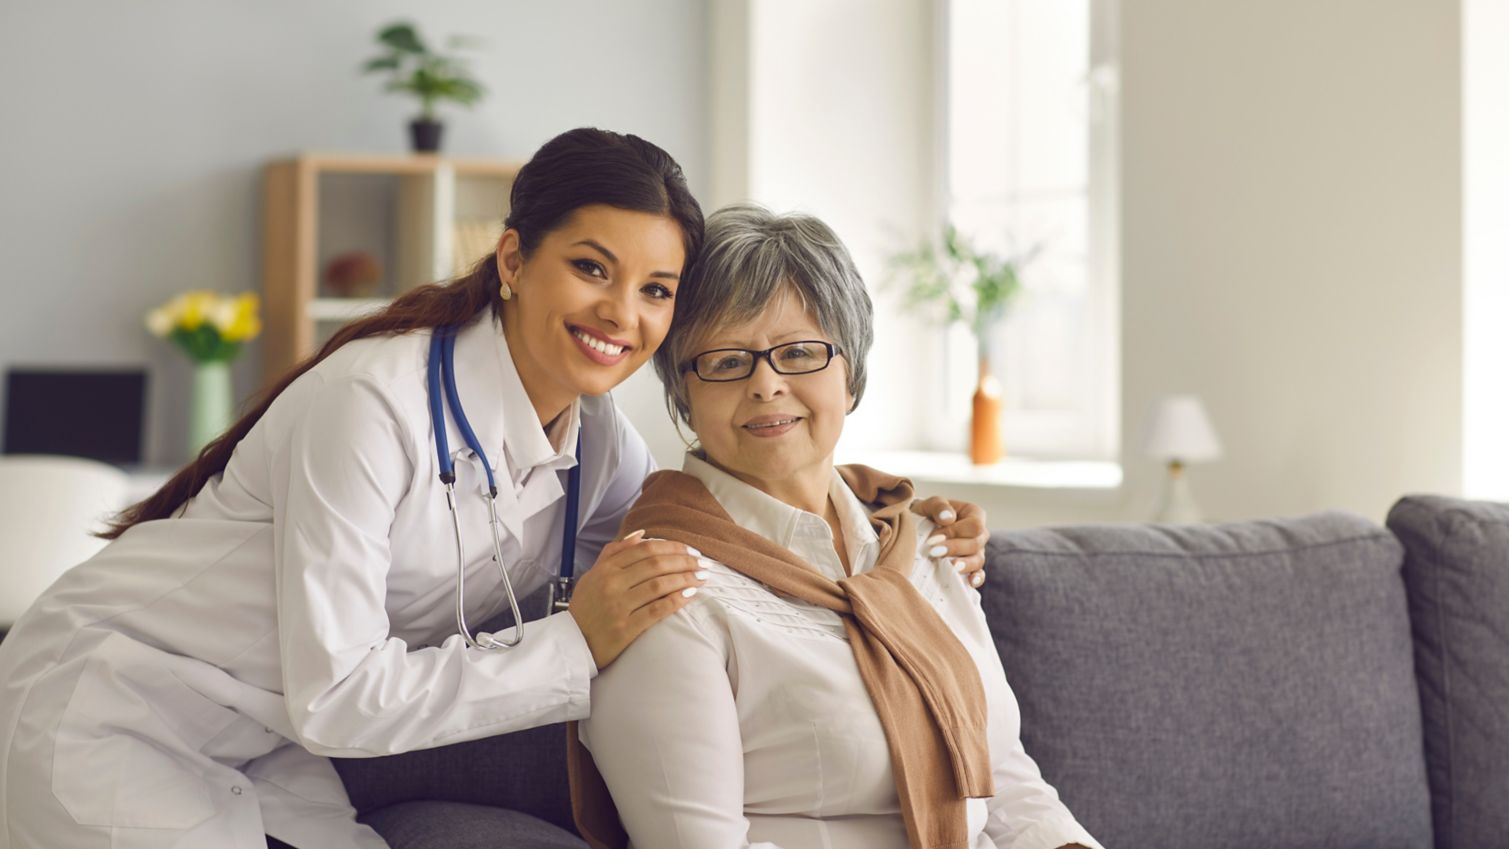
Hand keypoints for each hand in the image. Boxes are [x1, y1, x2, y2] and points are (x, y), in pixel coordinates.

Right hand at [568, 530, 707, 668]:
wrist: (572, 644)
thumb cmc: (585, 609)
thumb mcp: (593, 575)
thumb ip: (614, 553)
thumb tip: (640, 535)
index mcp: (606, 569)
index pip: (646, 549)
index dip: (673, 547)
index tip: (690, 549)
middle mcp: (612, 584)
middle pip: (656, 564)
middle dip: (685, 561)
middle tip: (702, 563)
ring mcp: (618, 606)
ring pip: (660, 585)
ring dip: (686, 578)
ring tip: (702, 577)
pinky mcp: (625, 628)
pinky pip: (657, 610)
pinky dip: (676, 600)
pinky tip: (691, 594)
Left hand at [912, 497, 990, 587]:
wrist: (917, 528)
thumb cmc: (926, 513)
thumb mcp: (929, 504)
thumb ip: (938, 506)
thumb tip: (947, 518)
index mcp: (973, 514)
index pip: (974, 525)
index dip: (955, 532)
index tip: (933, 539)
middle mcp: (979, 534)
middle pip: (976, 543)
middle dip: (955, 548)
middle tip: (934, 552)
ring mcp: (976, 552)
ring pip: (978, 560)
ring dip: (965, 564)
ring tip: (951, 567)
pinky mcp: (970, 568)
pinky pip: (979, 575)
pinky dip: (976, 578)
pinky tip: (970, 582)